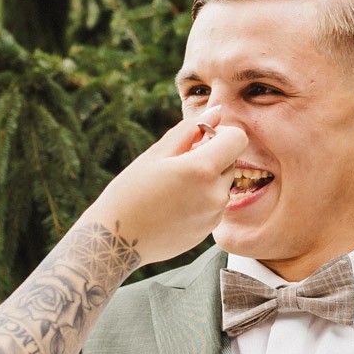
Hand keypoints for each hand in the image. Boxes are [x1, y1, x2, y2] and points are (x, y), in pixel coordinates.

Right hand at [81, 108, 248, 262]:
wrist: (116, 242)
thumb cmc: (129, 193)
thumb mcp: (156, 154)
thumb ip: (190, 130)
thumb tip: (217, 112)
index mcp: (202, 169)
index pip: (237, 139)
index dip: (221, 134)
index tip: (198, 141)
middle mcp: (215, 194)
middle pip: (231, 162)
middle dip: (211, 158)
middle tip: (177, 166)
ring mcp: (213, 216)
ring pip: (222, 185)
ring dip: (206, 180)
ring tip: (172, 189)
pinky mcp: (207, 232)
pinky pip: (214, 206)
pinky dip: (201, 201)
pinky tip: (172, 207)